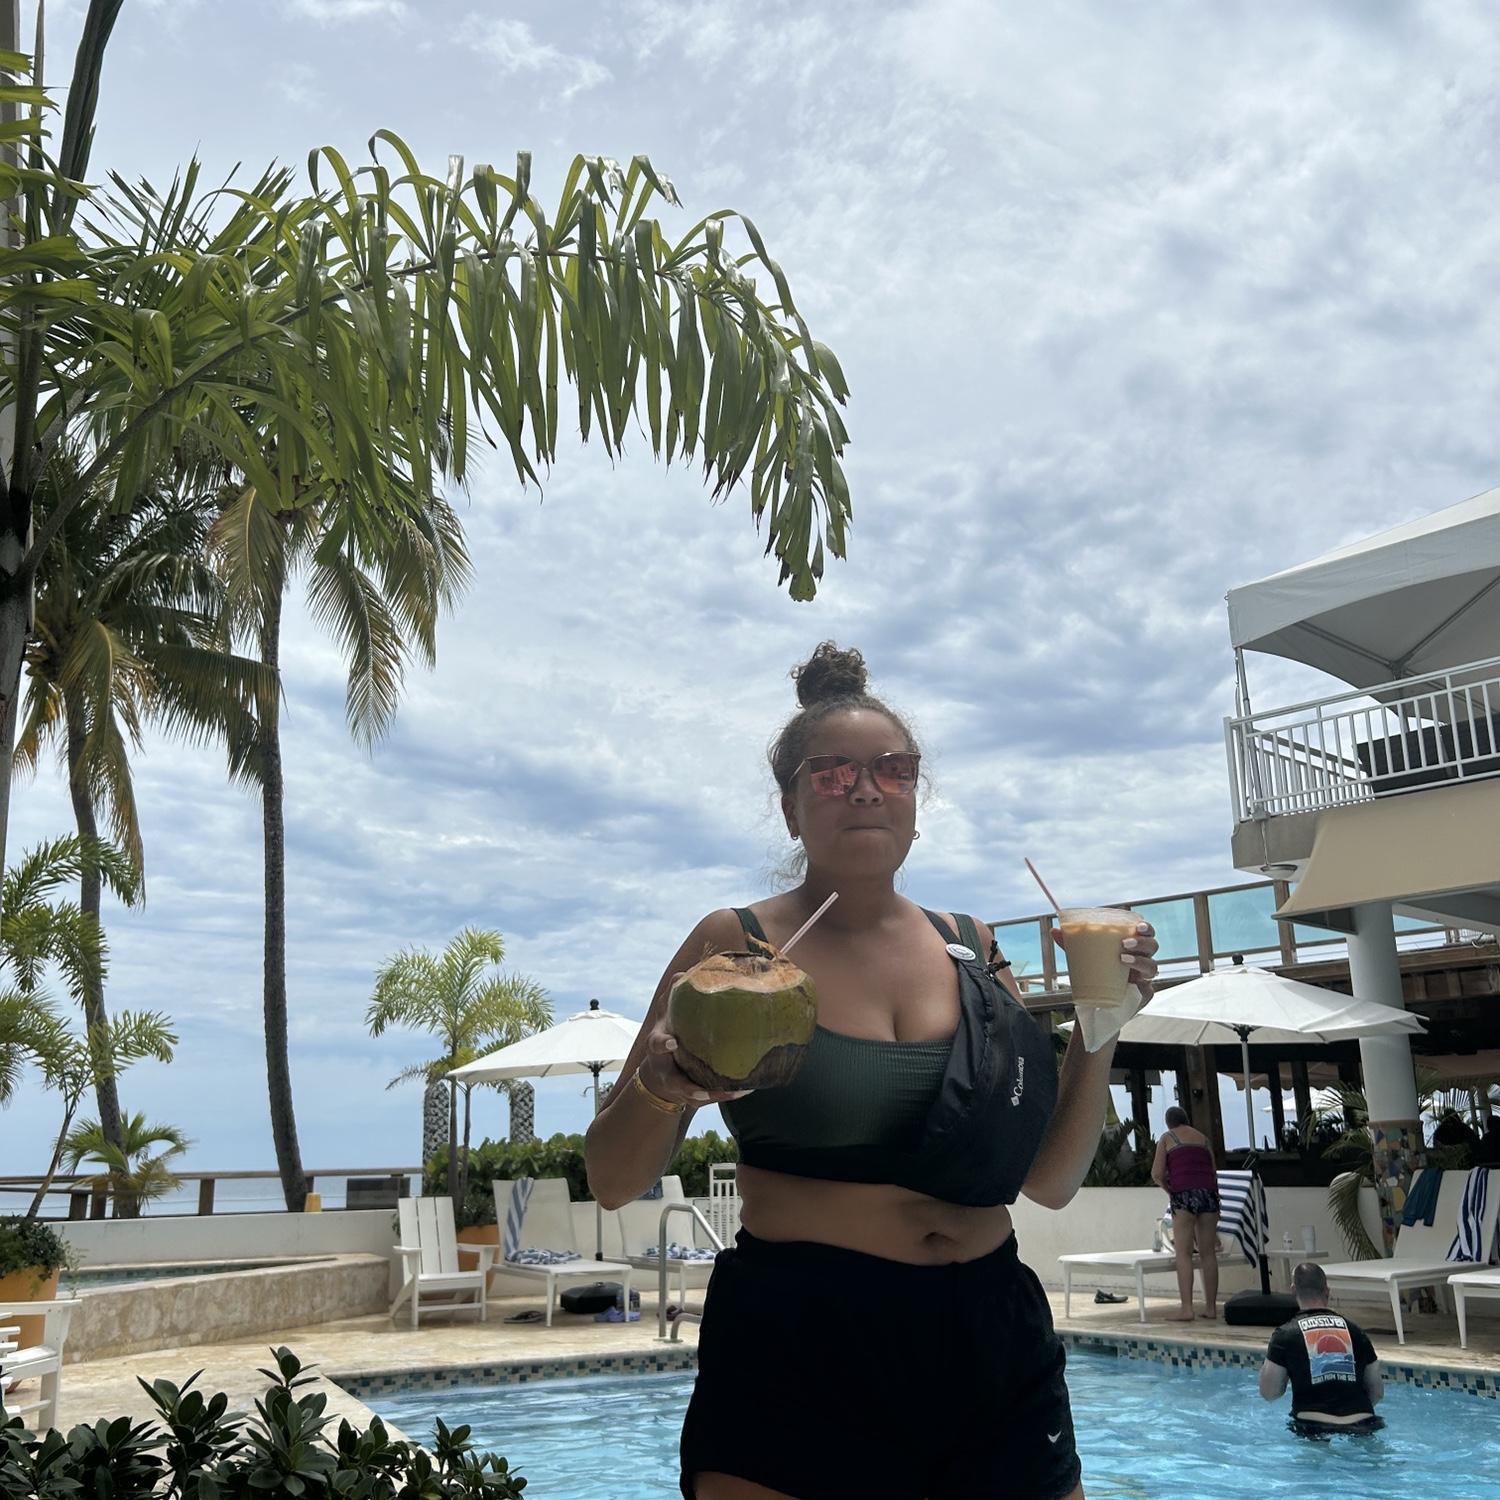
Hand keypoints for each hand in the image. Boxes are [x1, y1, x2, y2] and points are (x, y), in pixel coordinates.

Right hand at [635, 977, 754, 1108]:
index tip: (673, 1042)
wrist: (661, 1072)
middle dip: (688, 1087)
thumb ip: (674, 995)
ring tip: (734, 1091)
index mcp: (659, 1046)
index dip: (664, 1044)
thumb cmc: (669, 1034)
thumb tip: (683, 973)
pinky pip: (712, 1097)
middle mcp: (667, 1070)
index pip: (657, 1044)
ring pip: (696, 1095)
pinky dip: (727, 1094)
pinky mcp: (694, 1095)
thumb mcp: (666, 1014)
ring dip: (714, 1094)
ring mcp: (680, 1086)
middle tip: (702, 1091)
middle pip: (675, 1082)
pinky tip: (745, 1090)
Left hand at [1050, 920, 1158, 1002]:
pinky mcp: (1144, 994)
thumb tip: (1054, 930)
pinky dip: (1141, 982)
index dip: (1147, 928)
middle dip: (1142, 942)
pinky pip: (1148, 987)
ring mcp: (1144, 978)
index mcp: (1131, 947)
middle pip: (1153, 946)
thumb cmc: (1094, 975)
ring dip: (1140, 960)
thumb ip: (1070, 944)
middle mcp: (1141, 960)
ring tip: (1122, 959)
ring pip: (1153, 966)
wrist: (1095, 1006)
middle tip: (1125, 943)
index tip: (1138, 926)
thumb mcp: (1082, 958)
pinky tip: (1132, 981)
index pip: (1146, 933)